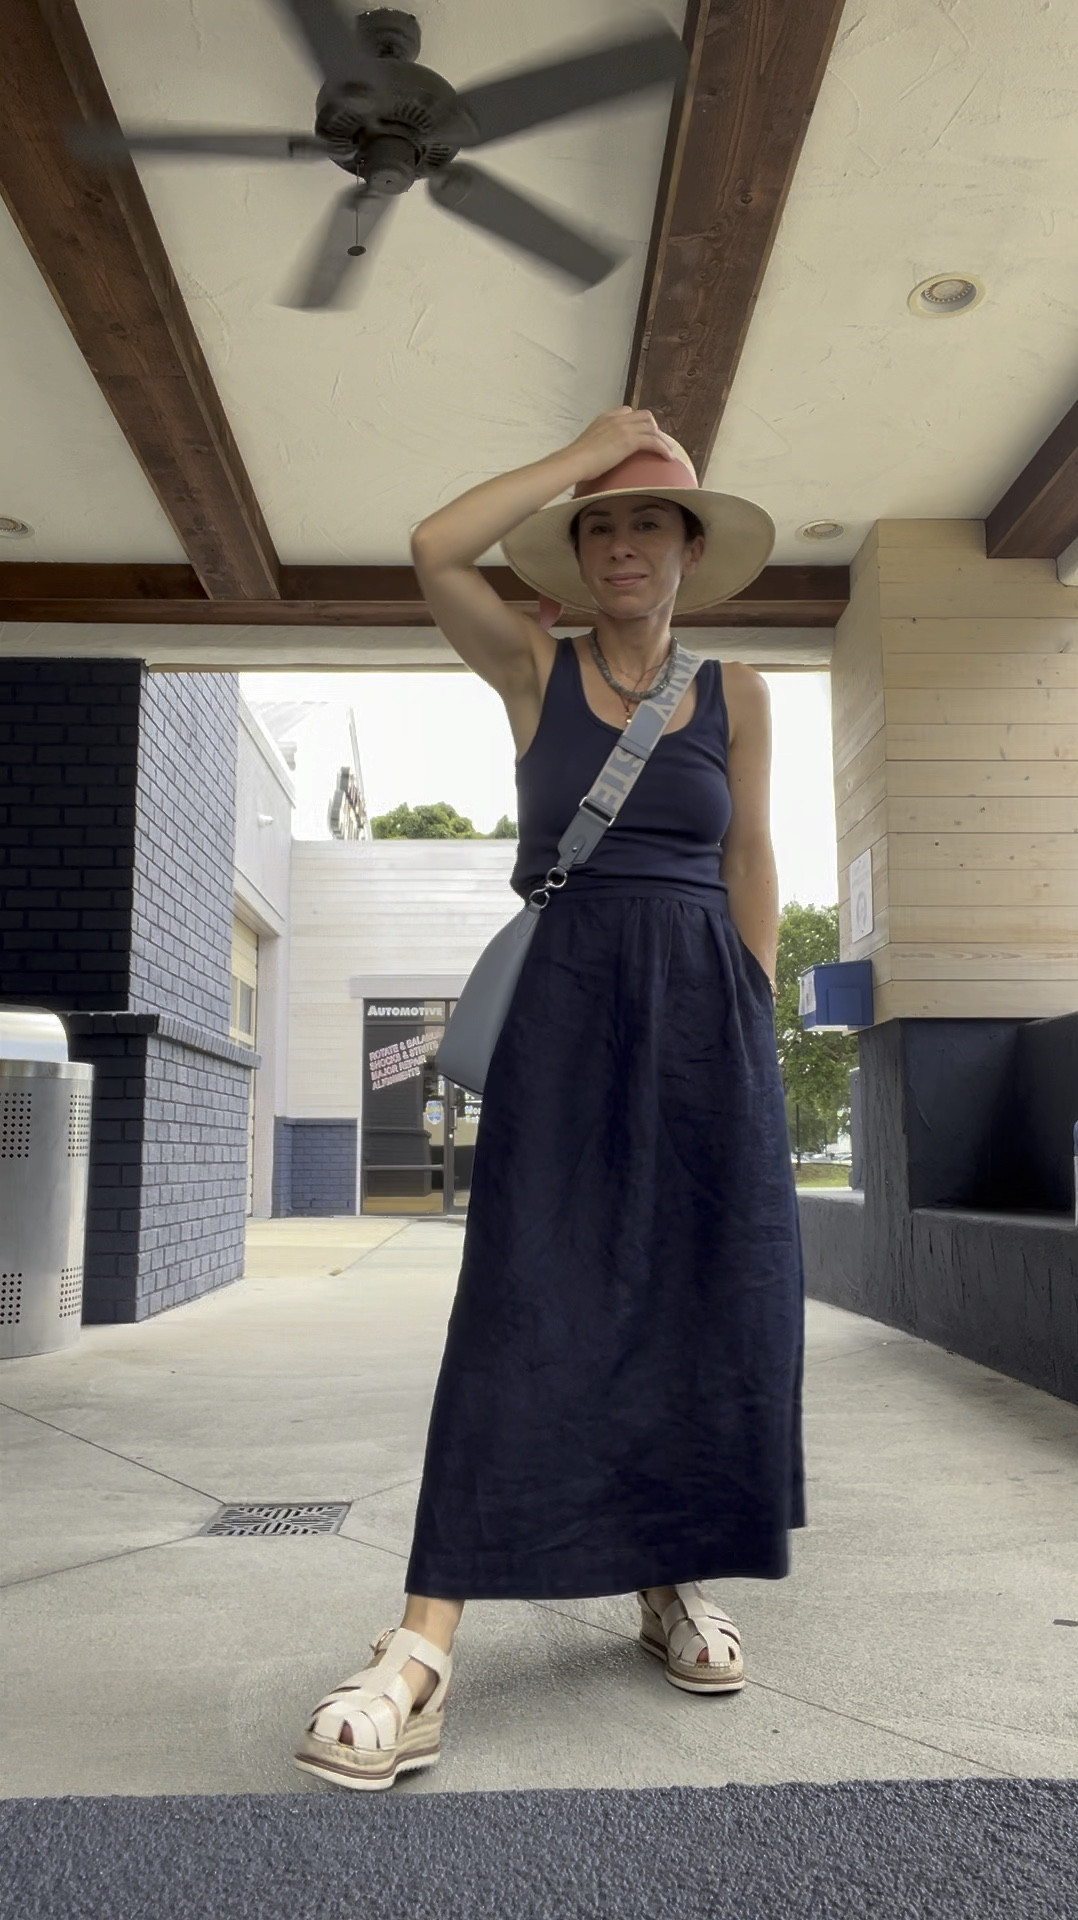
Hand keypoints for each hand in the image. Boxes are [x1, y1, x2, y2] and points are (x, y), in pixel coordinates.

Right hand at [563, 407, 677, 485]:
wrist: (574, 461)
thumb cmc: (576, 460)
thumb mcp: (587, 445)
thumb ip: (596, 444)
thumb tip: (596, 457)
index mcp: (605, 418)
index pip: (628, 411)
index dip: (638, 422)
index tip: (641, 433)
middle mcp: (617, 419)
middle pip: (645, 416)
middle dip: (653, 428)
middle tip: (656, 443)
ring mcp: (624, 428)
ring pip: (652, 428)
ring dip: (662, 440)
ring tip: (667, 452)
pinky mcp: (630, 441)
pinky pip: (654, 442)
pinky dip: (663, 449)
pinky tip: (668, 458)